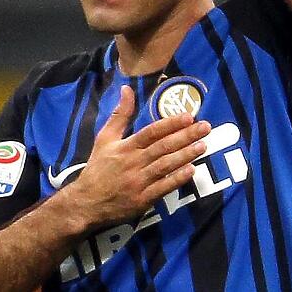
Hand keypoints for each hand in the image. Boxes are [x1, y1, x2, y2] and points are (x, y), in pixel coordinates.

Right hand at [66, 85, 210, 227]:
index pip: (151, 132)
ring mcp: (139, 182)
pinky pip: (162, 188)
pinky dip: (177, 179)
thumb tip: (126, 89)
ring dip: (185, 155)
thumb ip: (120, 114)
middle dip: (186, 136)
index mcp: (125, 147)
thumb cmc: (98, 168)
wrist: (86, 202)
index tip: (188, 116)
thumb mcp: (104, 138)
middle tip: (205, 127)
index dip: (170, 123)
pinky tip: (191, 170)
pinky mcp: (142, 199)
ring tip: (203, 145)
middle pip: (163, 147)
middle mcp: (133, 162)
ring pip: (165, 165)